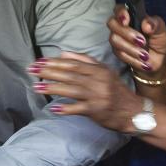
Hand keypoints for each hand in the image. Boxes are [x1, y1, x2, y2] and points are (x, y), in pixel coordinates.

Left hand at [29, 51, 143, 132]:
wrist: (134, 111)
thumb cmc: (117, 91)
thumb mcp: (105, 71)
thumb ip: (85, 61)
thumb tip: (63, 54)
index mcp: (98, 70)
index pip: (73, 64)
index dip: (55, 62)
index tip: (39, 62)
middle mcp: (98, 81)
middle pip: (70, 75)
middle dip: (49, 72)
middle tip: (32, 70)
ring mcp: (97, 96)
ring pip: (71, 90)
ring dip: (52, 88)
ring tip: (36, 86)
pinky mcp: (97, 110)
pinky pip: (79, 108)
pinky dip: (66, 108)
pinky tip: (53, 107)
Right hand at [107, 4, 165, 83]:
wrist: (159, 62)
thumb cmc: (159, 42)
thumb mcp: (161, 32)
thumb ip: (155, 25)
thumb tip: (146, 24)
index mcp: (132, 16)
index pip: (119, 8)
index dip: (120, 12)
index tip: (126, 21)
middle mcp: (122, 26)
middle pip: (112, 24)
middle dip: (127, 33)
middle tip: (142, 41)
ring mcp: (118, 39)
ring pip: (115, 40)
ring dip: (131, 48)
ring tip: (145, 55)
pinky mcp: (119, 52)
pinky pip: (120, 54)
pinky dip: (133, 59)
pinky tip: (143, 62)